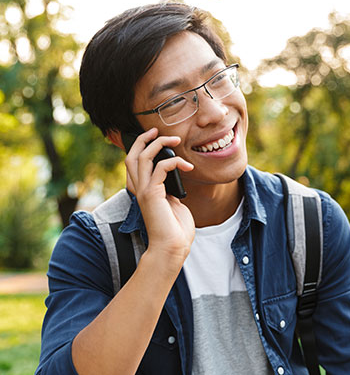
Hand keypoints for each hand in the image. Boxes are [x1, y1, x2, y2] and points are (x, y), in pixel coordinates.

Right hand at [124, 128, 194, 265]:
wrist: (172, 248)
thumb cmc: (175, 229)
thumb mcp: (173, 203)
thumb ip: (170, 188)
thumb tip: (176, 176)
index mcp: (142, 191)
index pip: (134, 163)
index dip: (140, 147)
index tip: (155, 137)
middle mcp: (139, 189)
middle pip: (132, 156)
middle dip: (143, 139)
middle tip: (157, 130)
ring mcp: (143, 192)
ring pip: (142, 157)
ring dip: (158, 144)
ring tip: (175, 140)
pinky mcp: (152, 195)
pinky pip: (160, 168)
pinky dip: (175, 162)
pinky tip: (188, 167)